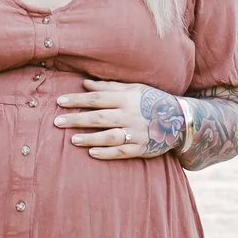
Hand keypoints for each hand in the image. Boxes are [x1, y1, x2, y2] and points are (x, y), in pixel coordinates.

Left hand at [53, 79, 184, 159]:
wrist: (180, 120)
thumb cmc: (152, 101)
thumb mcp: (134, 89)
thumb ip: (109, 87)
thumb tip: (85, 84)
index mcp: (127, 98)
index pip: (97, 98)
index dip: (78, 100)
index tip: (59, 102)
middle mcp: (130, 115)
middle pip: (99, 117)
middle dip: (77, 119)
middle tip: (57, 122)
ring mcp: (136, 132)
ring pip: (109, 135)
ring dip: (90, 137)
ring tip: (72, 139)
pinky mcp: (141, 148)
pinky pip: (121, 151)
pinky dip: (106, 152)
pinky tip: (91, 153)